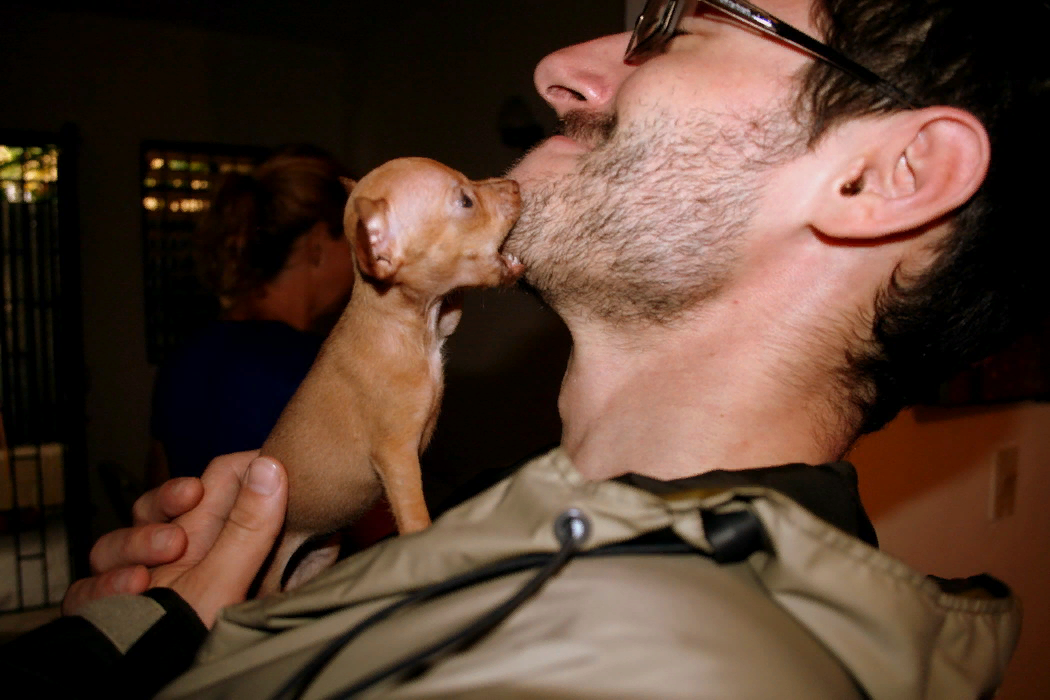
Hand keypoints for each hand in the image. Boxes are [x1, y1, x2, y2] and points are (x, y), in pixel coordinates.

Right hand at [63, 452, 288, 626]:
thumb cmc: (203, 641)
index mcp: (209, 545)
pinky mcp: (98, 610)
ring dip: (137, 542)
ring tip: (167, 554)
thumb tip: (271, 464)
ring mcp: (131, 581)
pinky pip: (84, 586)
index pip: (198, 492)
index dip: (200, 481)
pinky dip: (103, 584)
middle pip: (152, 508)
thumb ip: (251, 525)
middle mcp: (168, 560)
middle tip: (187, 516)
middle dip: (163, 505)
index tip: (204, 483)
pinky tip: (132, 587)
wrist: (153, 689)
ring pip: (114, 539)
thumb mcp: (232, 578)